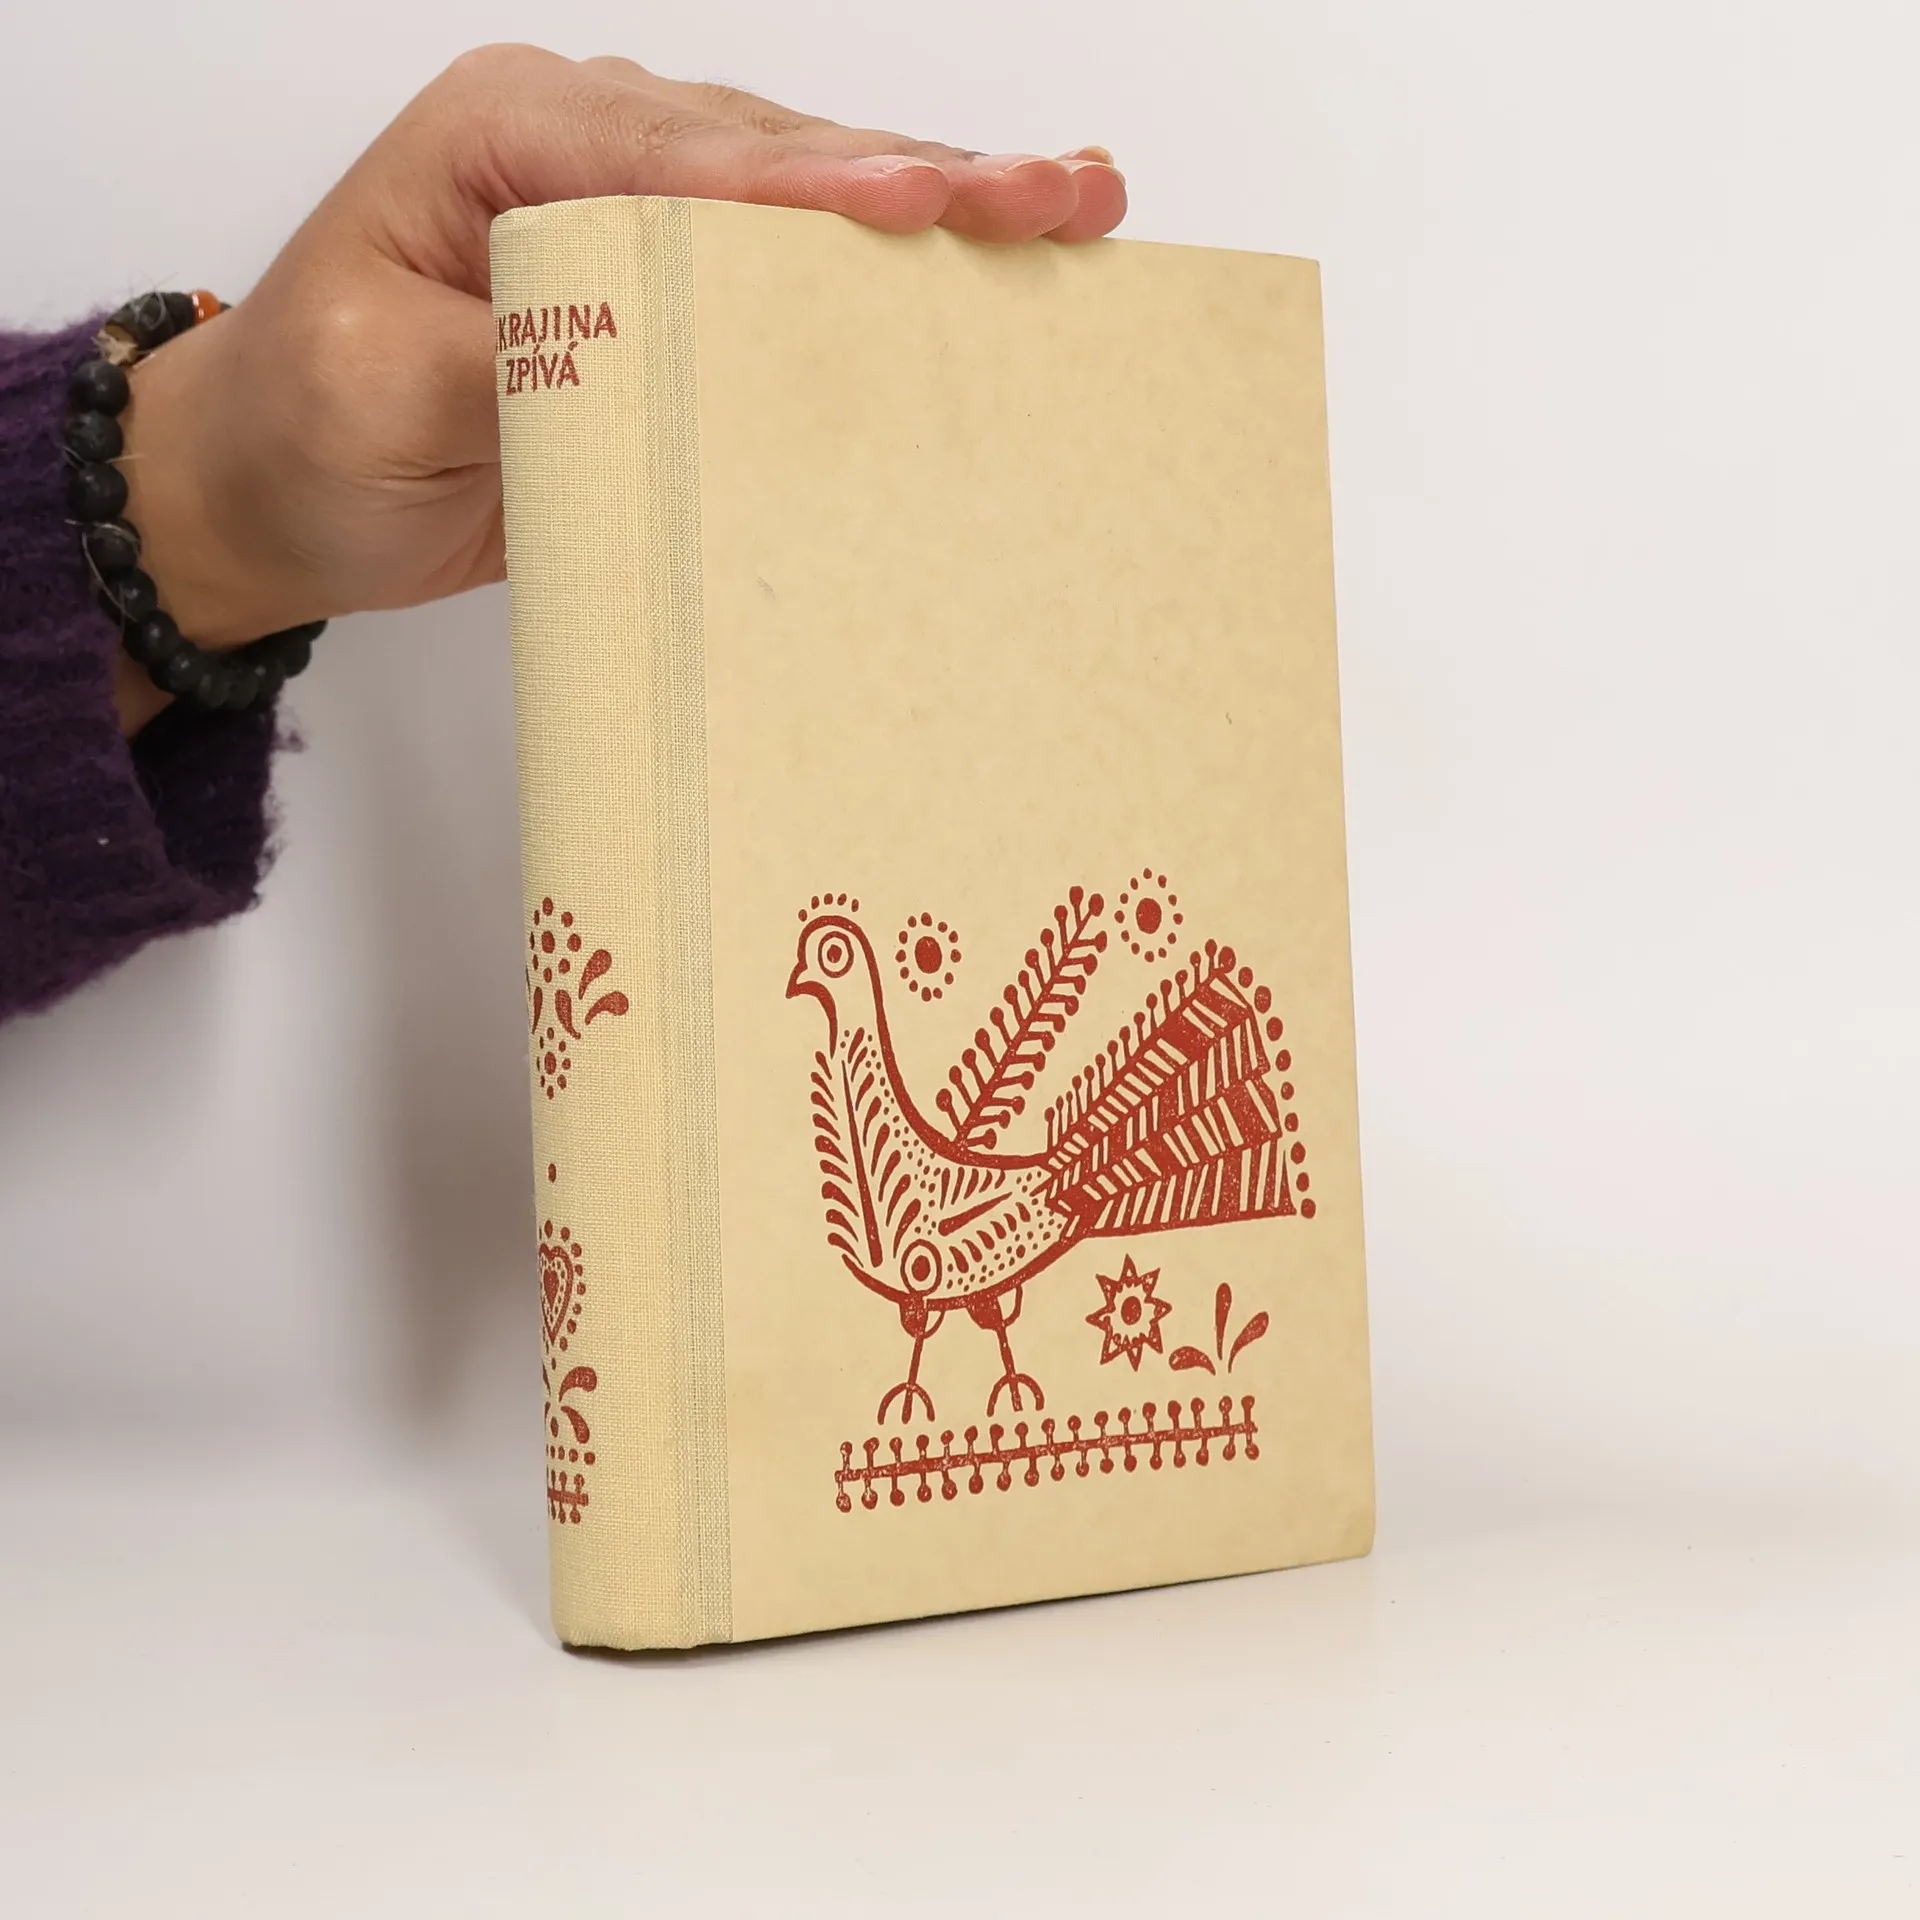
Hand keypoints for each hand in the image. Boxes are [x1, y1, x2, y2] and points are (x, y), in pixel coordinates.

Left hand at [115, 44, 1126, 729]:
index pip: (682, 154)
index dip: (809, 183)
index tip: (920, 204)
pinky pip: (799, 283)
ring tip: (1077, 208)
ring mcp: (648, 224)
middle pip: (782, 157)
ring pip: (815, 205)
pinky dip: (901, 286)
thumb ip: (504, 357)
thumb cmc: (310, 423)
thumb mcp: (374, 388)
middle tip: (1060, 193)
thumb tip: (634, 350)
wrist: (284, 491)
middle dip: (926, 178)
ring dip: (947, 214)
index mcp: (509, 135)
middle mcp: (593, 152)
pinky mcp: (681, 307)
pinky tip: (995, 271)